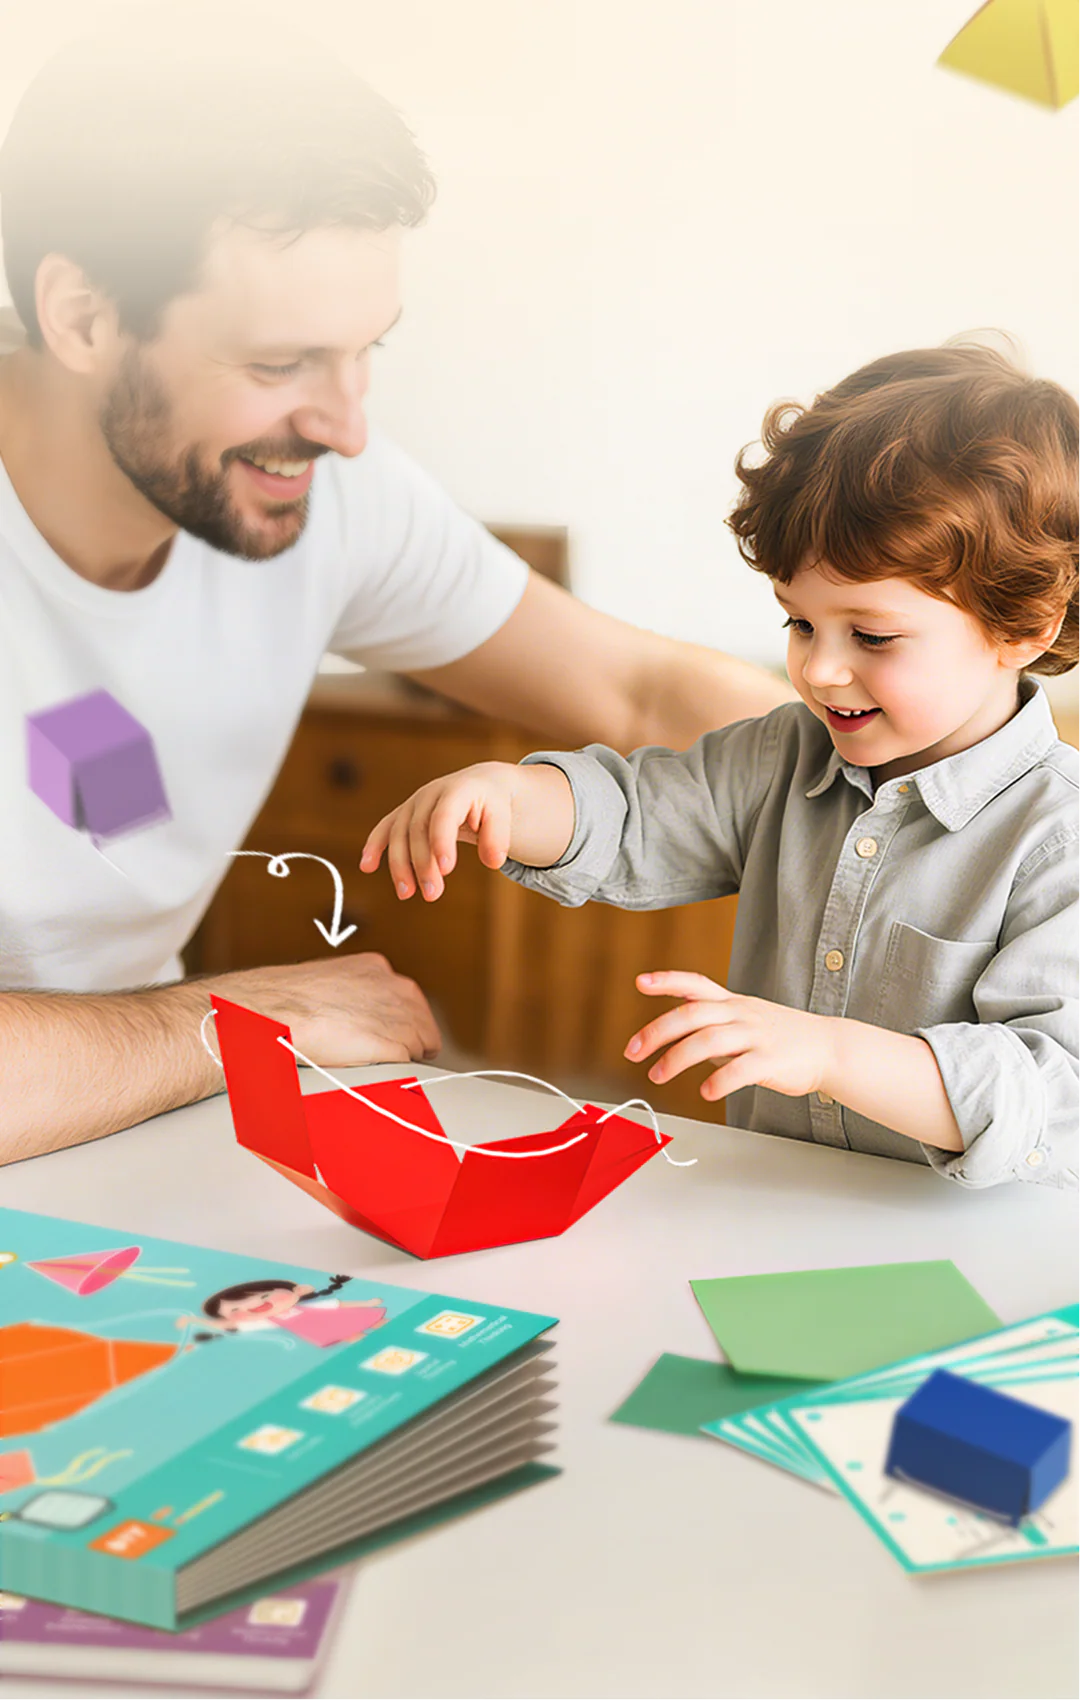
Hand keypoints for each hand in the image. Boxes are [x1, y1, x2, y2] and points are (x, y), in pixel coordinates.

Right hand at [205, 953, 440, 1067]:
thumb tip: (354, 1010)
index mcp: (378, 968)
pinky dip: (396, 1070)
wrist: (274, 1011)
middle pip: (422, 1021)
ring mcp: (398, 1016)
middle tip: (394, 1054)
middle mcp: (395, 987)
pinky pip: (407, 1063)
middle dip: (410, 1038)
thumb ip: (352, 993)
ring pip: (420, 1044)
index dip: (401, 1020)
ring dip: (404, 1056)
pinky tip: (376, 1070)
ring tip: (381, 1064)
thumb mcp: (329, 981)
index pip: (409, 999)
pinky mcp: (393, 1044)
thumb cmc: (288, 998)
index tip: (391, 1031)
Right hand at [359, 761, 574, 898]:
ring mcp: (414, 803)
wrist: (480, 784)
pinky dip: (374, 846)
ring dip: (399, 865)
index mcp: (458, 790)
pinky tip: (367, 867)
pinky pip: (385, 828)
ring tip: (407, 894)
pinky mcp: (405, 813)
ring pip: (399, 833)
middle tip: (432, 895)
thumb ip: (499, 837)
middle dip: (422, 863)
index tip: (446, 870)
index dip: (442, 842)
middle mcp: (431, 794)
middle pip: (419, 830)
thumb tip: (493, 862)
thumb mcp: (503, 815)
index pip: (444, 816)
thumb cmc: (493, 804)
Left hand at [624, 970, 836, 1101]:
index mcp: (733, 1003)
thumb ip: (712, 1020)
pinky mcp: (771, 1061)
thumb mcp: (745, 1018)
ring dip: (677, 1059)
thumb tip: (675, 1027)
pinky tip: (705, 1092)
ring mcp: (757, 1036)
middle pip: (692, 1014)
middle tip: (632, 1052)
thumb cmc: (781, 1036)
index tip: (640, 982)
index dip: (667, 980)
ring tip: (657, 1076)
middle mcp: (741, 1014)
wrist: (829, 1048)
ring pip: (709, 1041)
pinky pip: (740, 1069)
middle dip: (657, 1032)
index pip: (696, 984)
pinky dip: (718, 1081)